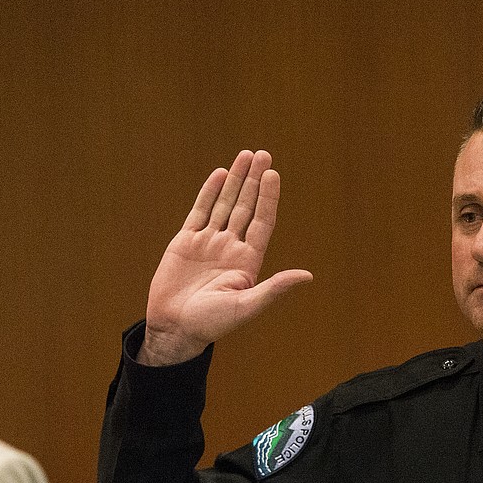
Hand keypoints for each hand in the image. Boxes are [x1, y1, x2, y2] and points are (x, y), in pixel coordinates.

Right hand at [139, 150, 312, 364]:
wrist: (175, 328)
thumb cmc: (212, 323)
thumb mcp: (247, 306)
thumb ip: (275, 288)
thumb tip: (307, 276)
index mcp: (248, 261)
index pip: (262, 222)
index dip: (268, 198)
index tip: (273, 175)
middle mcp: (231, 248)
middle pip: (246, 207)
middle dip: (254, 181)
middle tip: (263, 154)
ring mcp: (209, 243)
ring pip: (224, 204)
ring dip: (235, 181)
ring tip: (245, 156)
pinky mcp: (186, 242)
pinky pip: (200, 211)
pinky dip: (209, 192)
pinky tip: (220, 174)